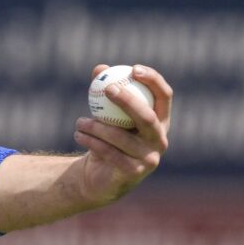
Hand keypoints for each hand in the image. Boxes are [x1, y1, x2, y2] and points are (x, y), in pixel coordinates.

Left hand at [72, 63, 172, 206]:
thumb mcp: (106, 113)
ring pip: (121, 137)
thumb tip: (100, 69)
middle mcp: (160, 140)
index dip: (153, 80)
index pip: (164, 96)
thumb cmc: (107, 136)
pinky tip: (79, 135)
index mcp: (160, 121)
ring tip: (79, 121)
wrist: (101, 175)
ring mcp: (149, 158)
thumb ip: (105, 90)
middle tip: (108, 89)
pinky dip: (92, 142)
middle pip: (147, 117)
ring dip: (97, 126)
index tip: (133, 69)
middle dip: (128, 100)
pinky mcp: (134, 173)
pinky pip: (110, 153)